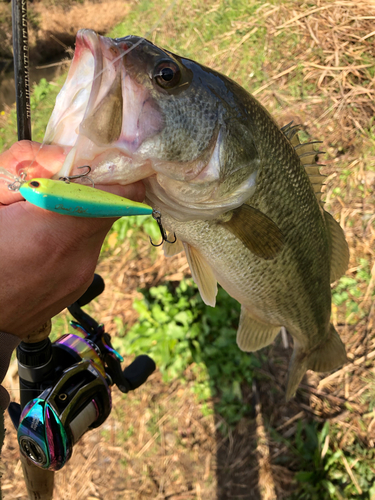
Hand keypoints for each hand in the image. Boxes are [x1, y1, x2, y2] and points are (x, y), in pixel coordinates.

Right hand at [0, 141, 144, 339]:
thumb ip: (26, 165)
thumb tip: (64, 154)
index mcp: (55, 230)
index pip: (120, 196)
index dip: (115, 177)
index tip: (99, 168)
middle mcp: (78, 256)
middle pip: (108, 209)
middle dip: (87, 193)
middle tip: (55, 191)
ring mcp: (81, 275)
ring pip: (95, 229)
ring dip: (77, 217)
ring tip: (41, 222)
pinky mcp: (78, 286)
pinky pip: (85, 251)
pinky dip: (70, 240)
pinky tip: (42, 245)